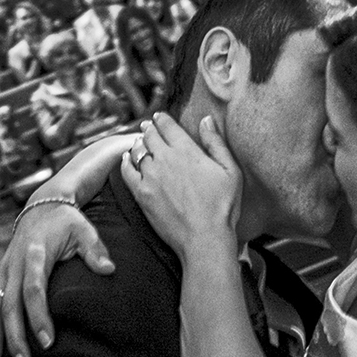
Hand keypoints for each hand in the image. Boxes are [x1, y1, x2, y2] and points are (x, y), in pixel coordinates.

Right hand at [0, 200, 114, 356]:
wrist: (41, 207)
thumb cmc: (66, 221)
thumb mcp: (83, 228)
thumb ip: (95, 248)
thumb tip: (109, 270)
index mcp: (35, 253)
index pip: (34, 289)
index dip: (39, 316)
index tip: (48, 342)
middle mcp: (14, 264)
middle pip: (10, 305)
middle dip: (15, 337)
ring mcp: (4, 271)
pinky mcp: (0, 277)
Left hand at [122, 114, 241, 258]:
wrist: (204, 238)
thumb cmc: (222, 206)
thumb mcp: (230, 170)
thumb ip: (216, 142)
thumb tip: (206, 120)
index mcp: (186, 150)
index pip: (167, 125)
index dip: (162, 119)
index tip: (159, 117)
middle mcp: (165, 159)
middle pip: (150, 135)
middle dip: (149, 128)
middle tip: (148, 127)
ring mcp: (150, 176)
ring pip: (138, 150)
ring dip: (139, 143)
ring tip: (141, 142)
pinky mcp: (141, 193)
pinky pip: (127, 171)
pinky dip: (126, 161)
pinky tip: (128, 159)